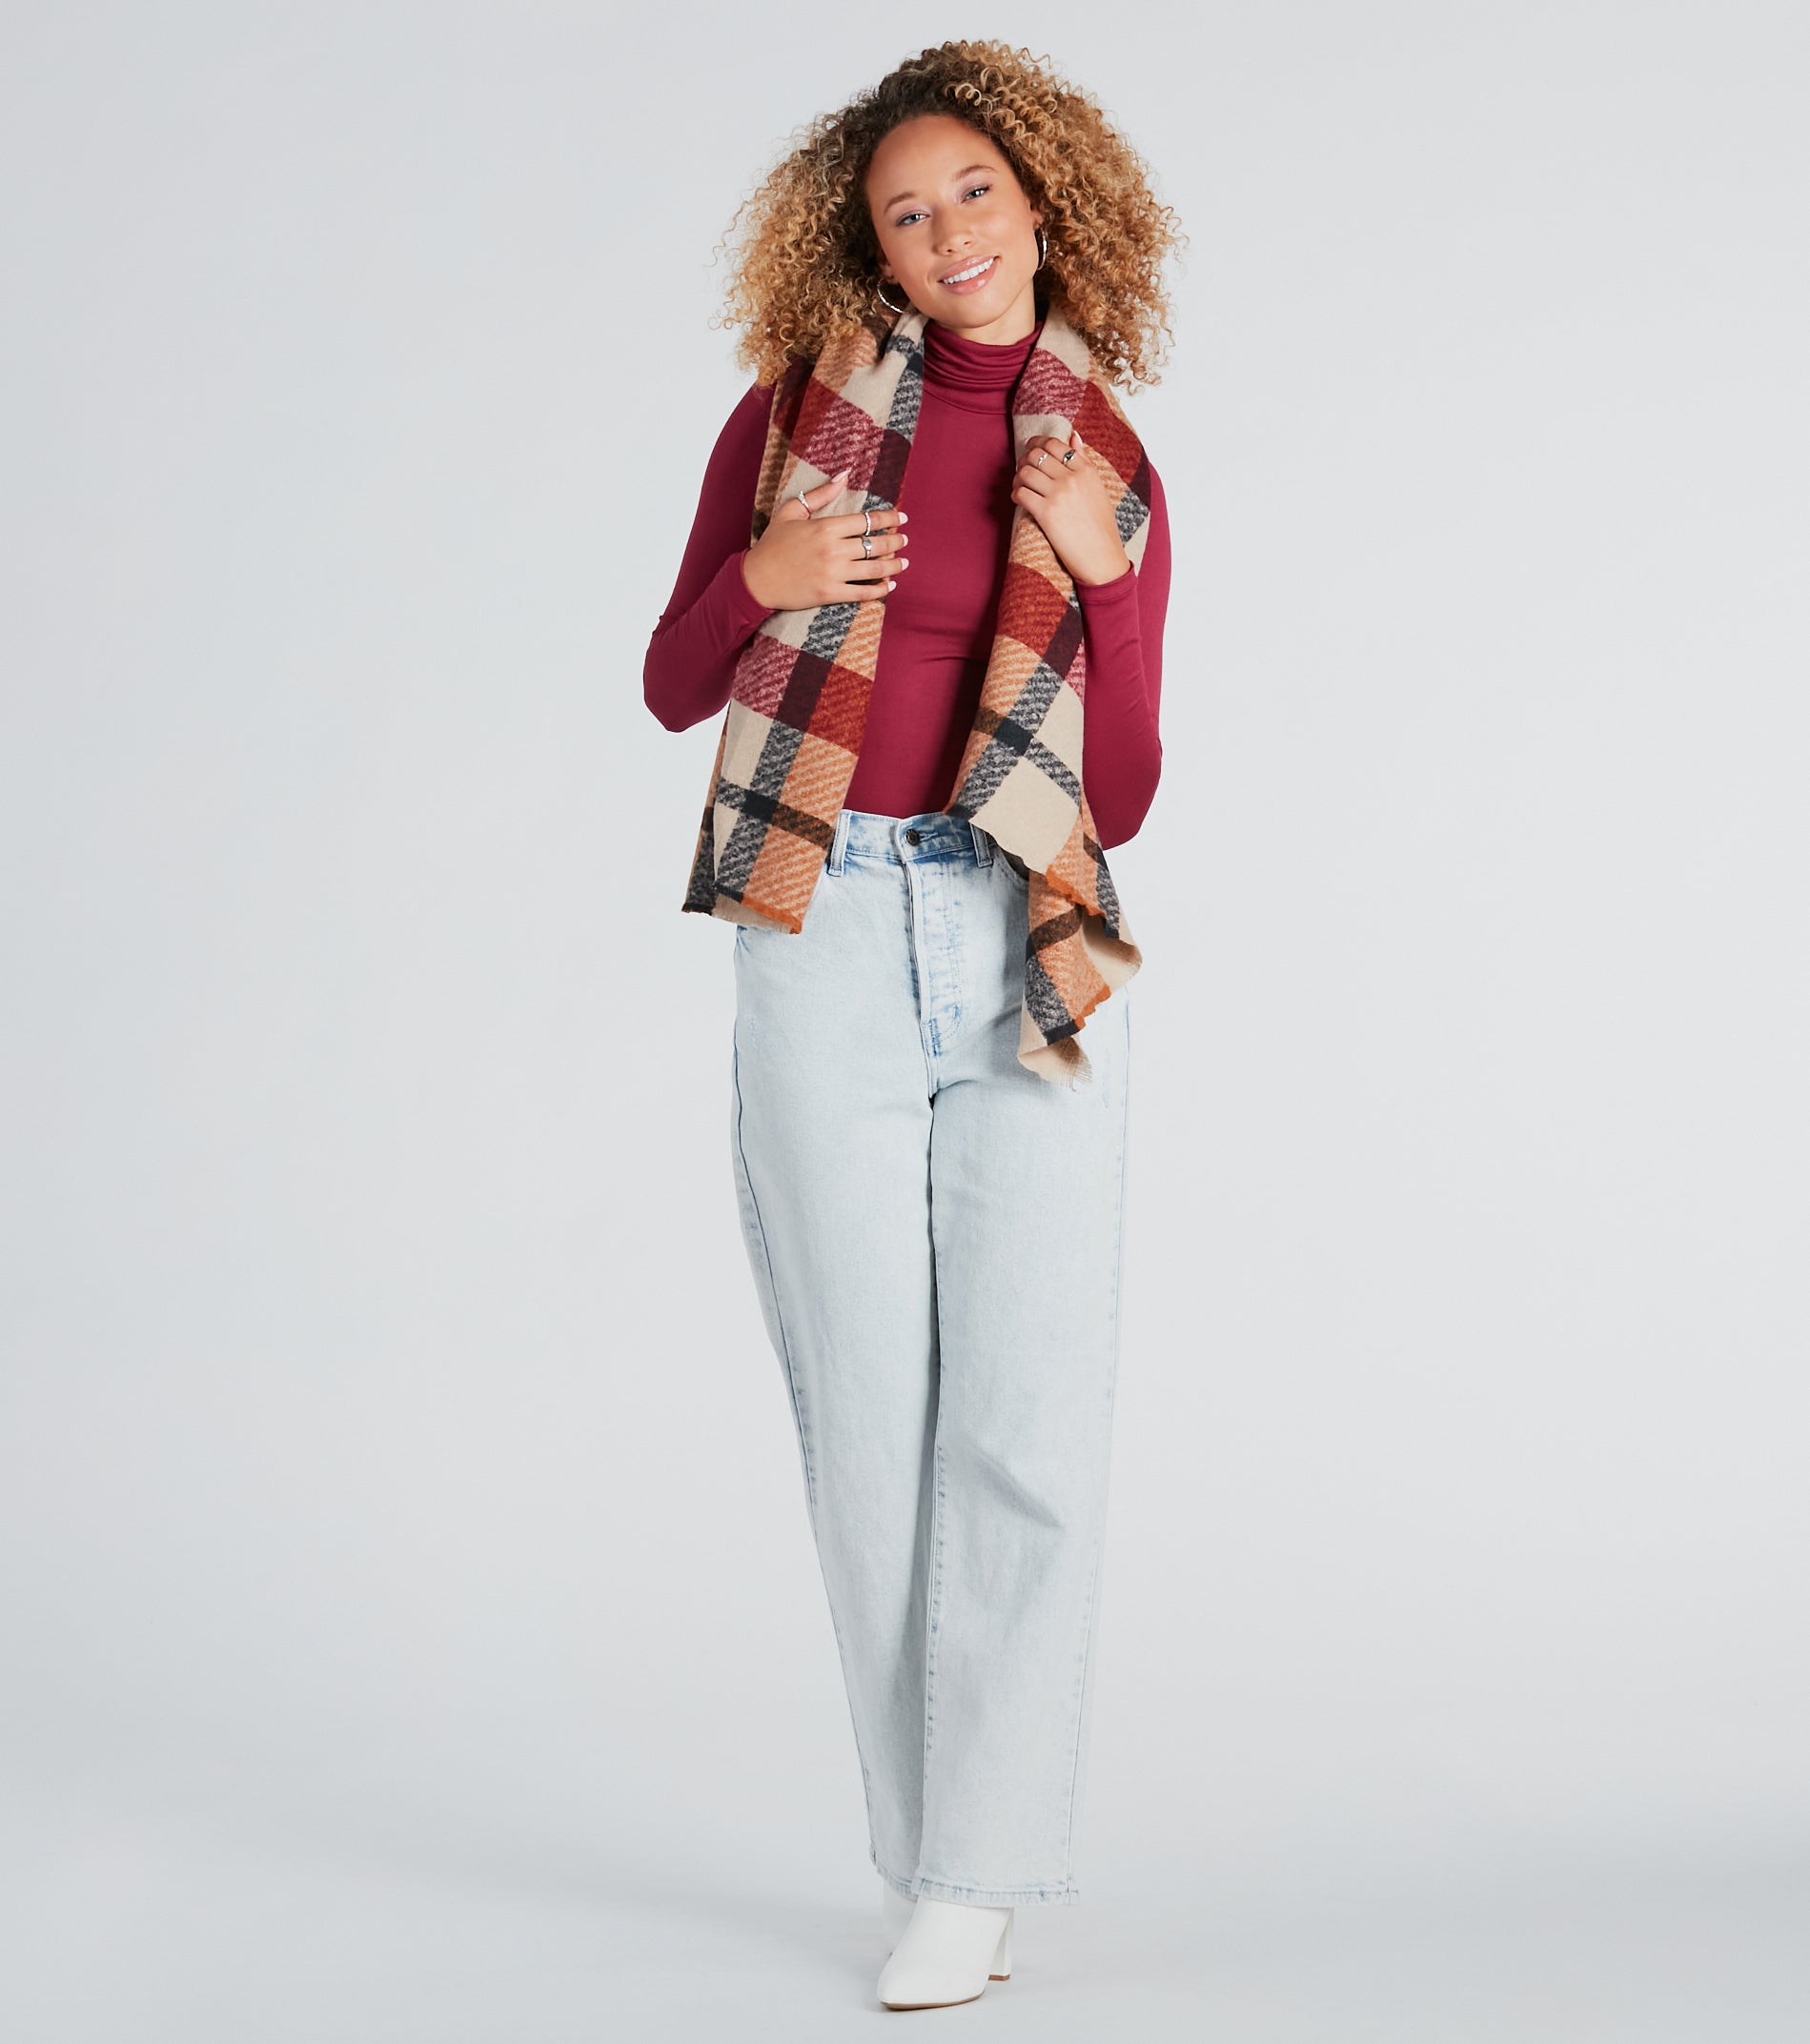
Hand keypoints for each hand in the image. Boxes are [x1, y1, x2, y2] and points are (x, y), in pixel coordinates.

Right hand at [742, 465, 909, 610]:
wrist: (756, 579)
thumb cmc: (772, 544)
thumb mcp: (791, 511)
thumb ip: (820, 494)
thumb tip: (845, 475)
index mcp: (825, 527)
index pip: (866, 520)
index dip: (889, 518)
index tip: (902, 517)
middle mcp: (833, 549)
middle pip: (875, 543)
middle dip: (895, 540)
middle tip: (905, 539)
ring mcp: (833, 573)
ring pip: (874, 568)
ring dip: (894, 565)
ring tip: (903, 561)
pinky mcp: (830, 594)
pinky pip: (863, 593)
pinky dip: (880, 589)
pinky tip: (890, 585)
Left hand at [1009, 431, 1130, 587]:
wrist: (1102, 557)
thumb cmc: (1100, 526)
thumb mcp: (1098, 488)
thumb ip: (1083, 460)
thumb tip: (1073, 435)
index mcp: (1087, 470)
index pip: (1055, 444)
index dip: (1037, 443)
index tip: (1030, 449)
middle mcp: (1073, 478)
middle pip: (1036, 455)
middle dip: (1024, 460)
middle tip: (1022, 469)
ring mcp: (1059, 495)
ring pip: (1025, 472)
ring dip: (1017, 477)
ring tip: (1019, 486)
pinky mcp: (1046, 513)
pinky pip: (1021, 493)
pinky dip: (1015, 494)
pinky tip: (1018, 499)